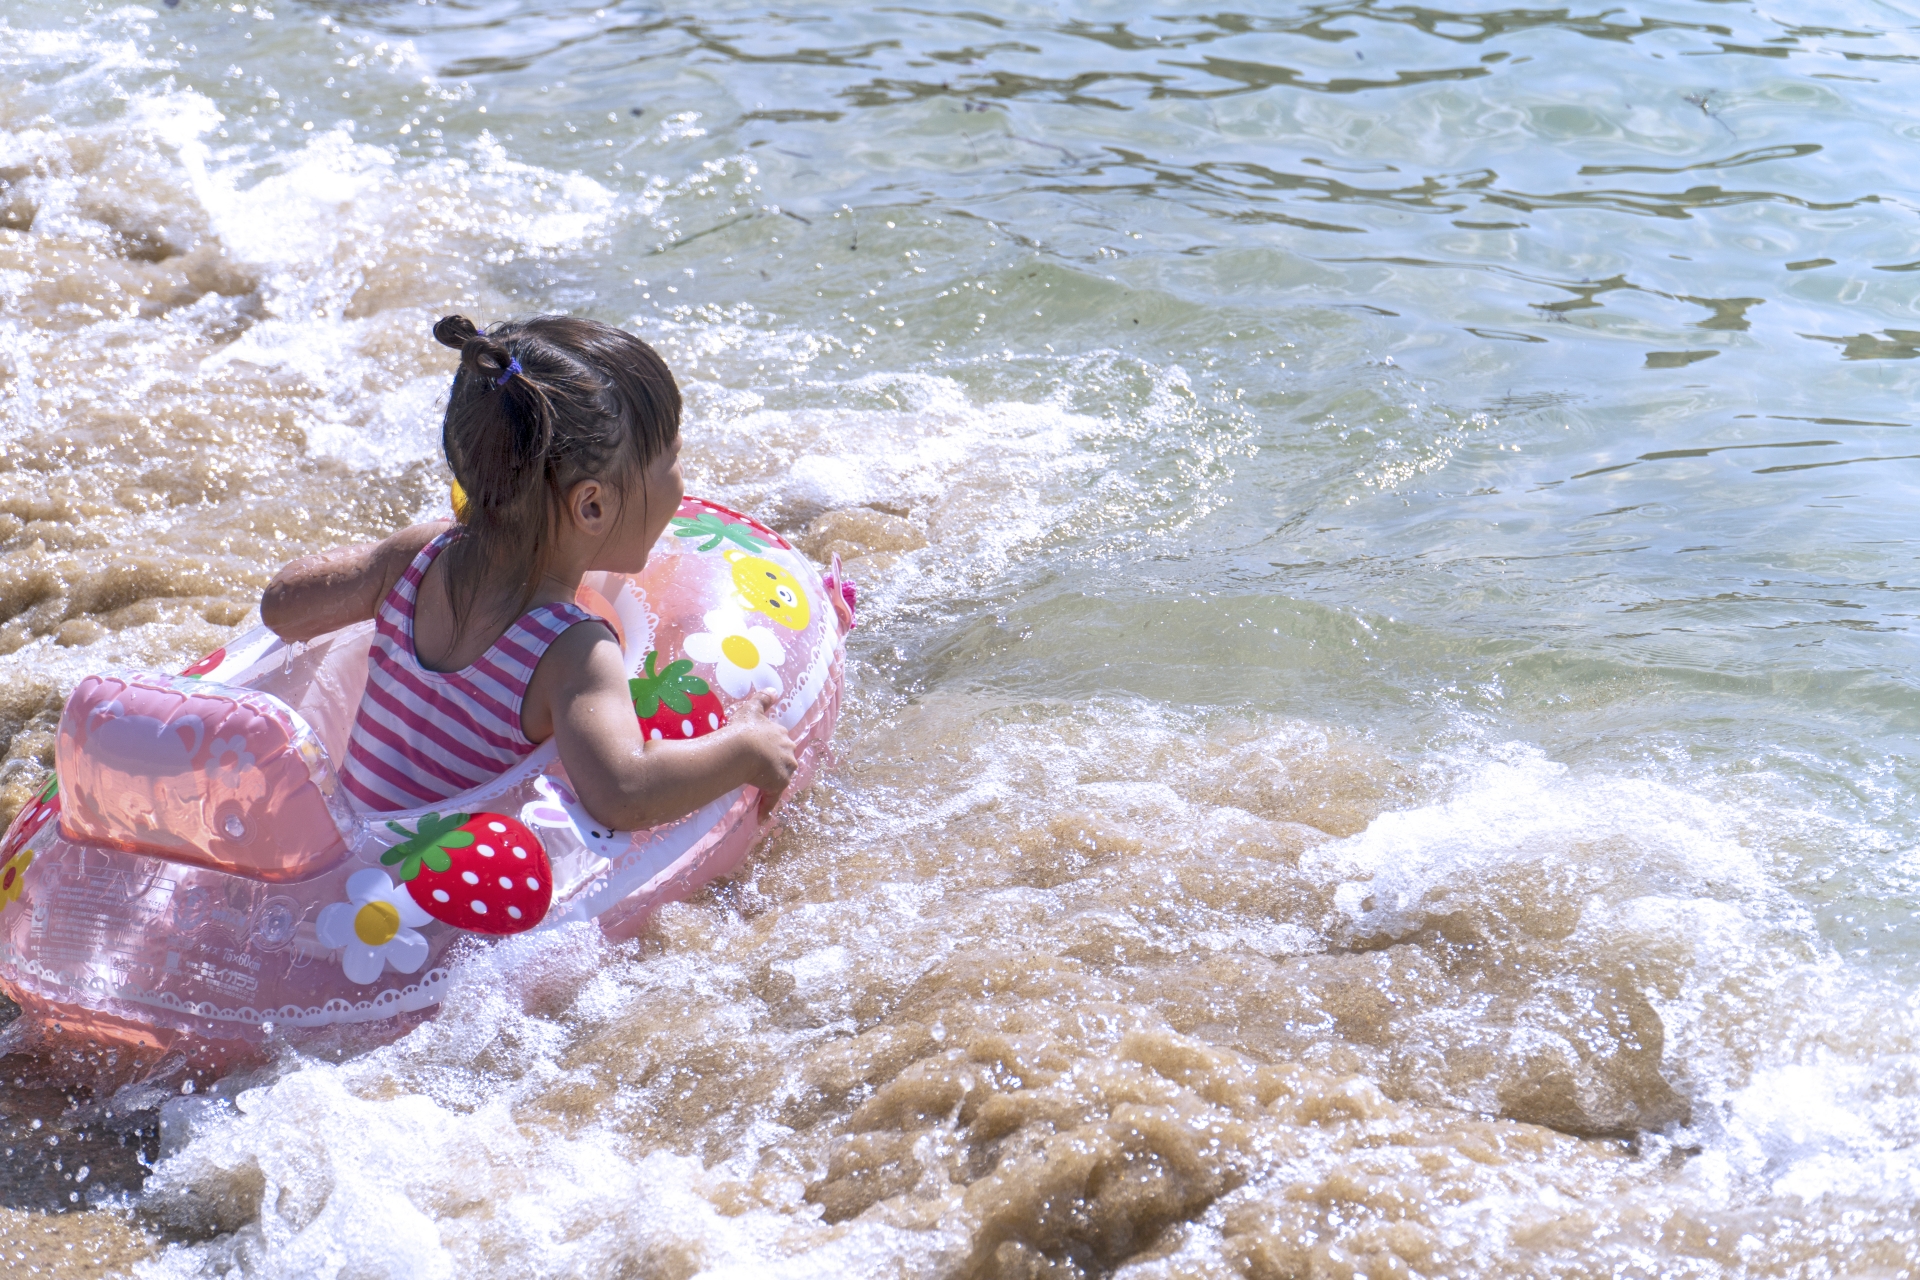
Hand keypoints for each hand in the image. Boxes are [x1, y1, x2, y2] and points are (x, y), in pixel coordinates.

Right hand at [732, 691, 797, 818]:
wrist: (742, 748)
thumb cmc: (744, 729)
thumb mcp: (752, 709)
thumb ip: (763, 699)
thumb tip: (774, 689)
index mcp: (782, 734)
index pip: (781, 742)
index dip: (771, 746)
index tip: (762, 751)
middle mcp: (788, 750)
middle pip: (784, 760)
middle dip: (775, 764)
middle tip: (758, 769)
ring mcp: (785, 768)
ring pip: (780, 778)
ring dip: (771, 784)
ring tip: (757, 787)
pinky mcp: (778, 784)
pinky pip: (772, 798)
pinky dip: (766, 807)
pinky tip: (761, 818)